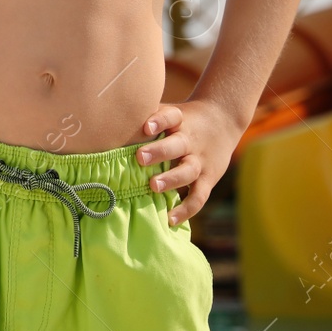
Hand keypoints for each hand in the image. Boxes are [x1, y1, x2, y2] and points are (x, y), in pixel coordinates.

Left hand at [135, 99, 241, 226]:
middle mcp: (190, 140)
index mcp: (179, 120)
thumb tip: (108, 120)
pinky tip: (169, 219)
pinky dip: (186, 210)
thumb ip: (145, 114)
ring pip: (188, 171)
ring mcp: (200, 161)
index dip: (159, 121)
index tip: (145, 127)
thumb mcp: (169, 111)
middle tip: (140, 158)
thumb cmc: (183, 119)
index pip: (171, 116)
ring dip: (171, 180)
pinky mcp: (209, 179)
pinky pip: (199, 196)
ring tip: (153, 186)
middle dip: (160, 152)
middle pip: (178, 145)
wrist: (223, 120)